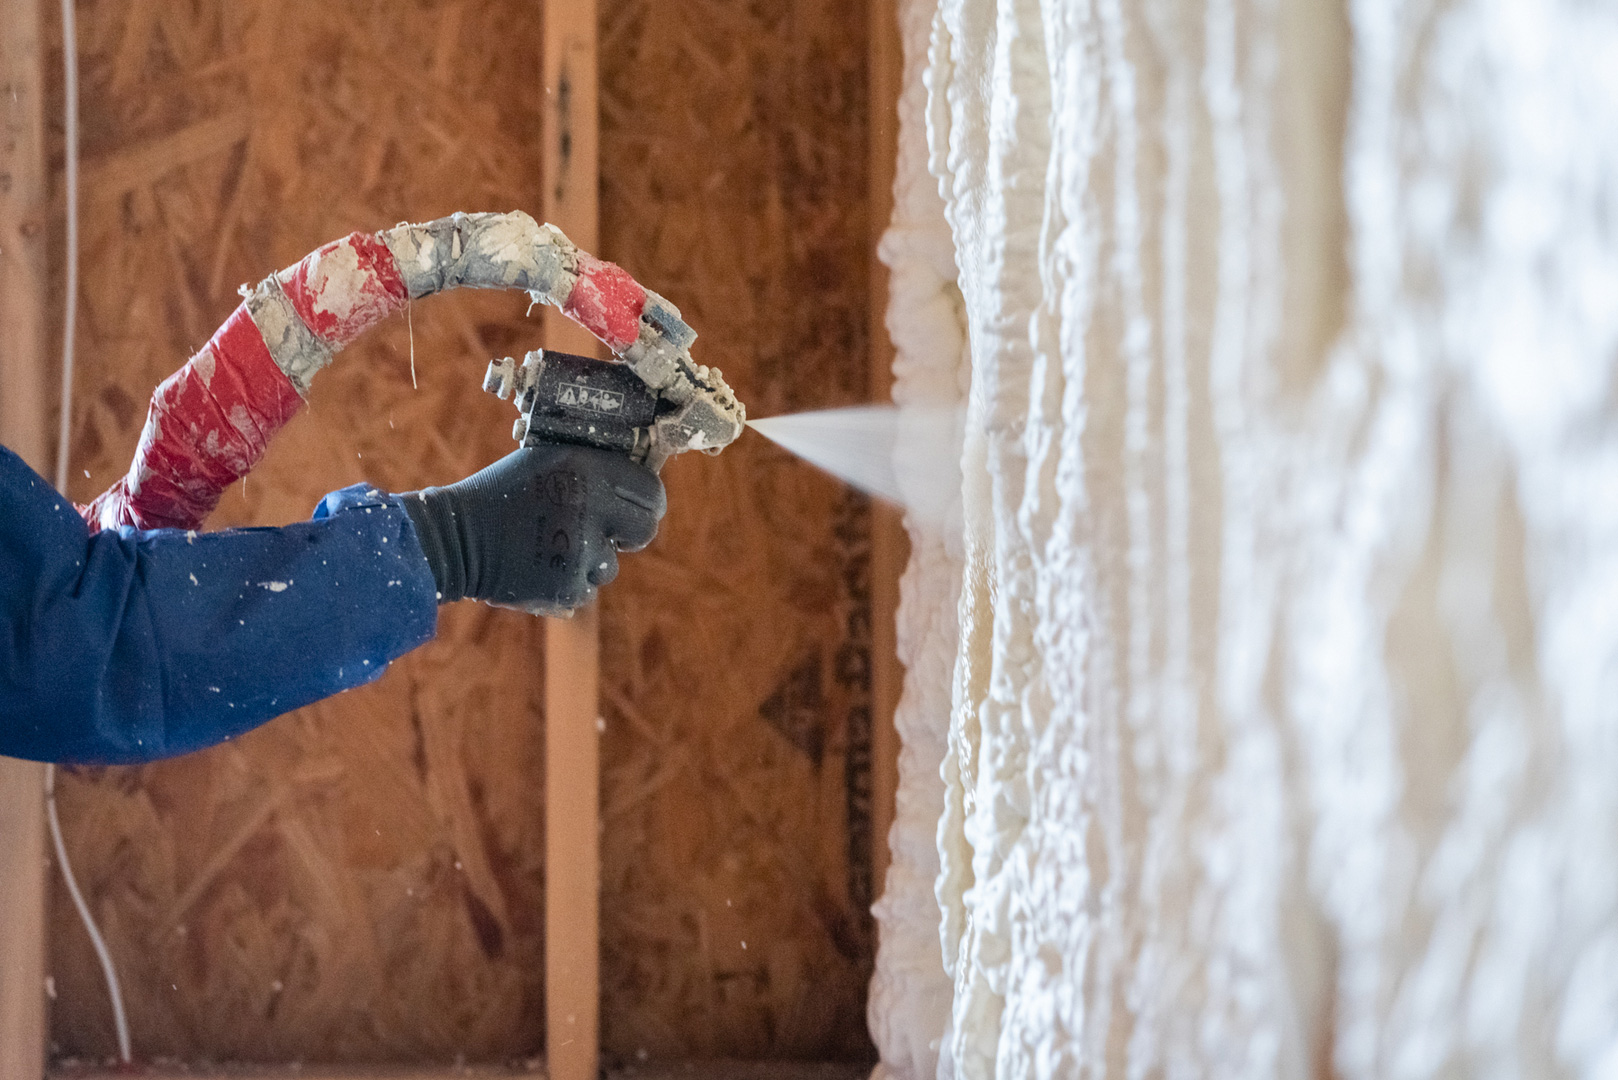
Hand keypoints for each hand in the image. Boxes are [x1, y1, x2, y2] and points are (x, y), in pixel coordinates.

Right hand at [400, 444, 664, 614]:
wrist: (455, 538)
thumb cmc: (500, 495)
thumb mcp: (546, 462)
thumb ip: (591, 469)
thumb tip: (634, 484)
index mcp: (586, 469)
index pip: (650, 490)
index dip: (648, 500)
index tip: (639, 505)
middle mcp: (589, 508)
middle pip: (644, 529)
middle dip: (631, 532)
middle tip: (611, 531)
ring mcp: (580, 551)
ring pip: (610, 564)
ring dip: (591, 560)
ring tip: (554, 547)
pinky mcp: (566, 586)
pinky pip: (584, 588)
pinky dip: (567, 582)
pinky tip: (540, 566)